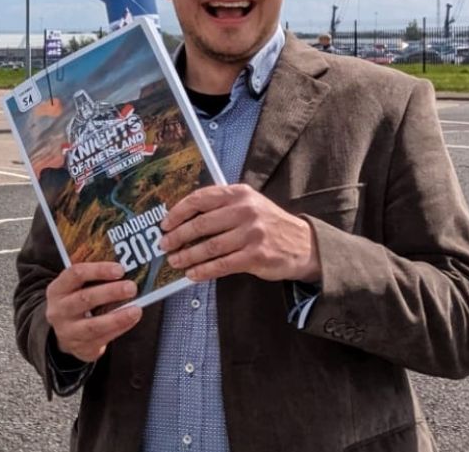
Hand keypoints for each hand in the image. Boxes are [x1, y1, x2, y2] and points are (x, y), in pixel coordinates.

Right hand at [44, 262, 142, 362]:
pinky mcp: (81, 347)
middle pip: (85, 299)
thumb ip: (93, 279)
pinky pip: (102, 338)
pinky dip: (119, 328)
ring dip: (117, 317)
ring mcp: (68, 332)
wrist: (63, 333)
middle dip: (110, 292)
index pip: (76, 274)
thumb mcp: (75, 288)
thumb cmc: (75, 302)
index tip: (119, 269)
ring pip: (93, 325)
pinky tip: (131, 320)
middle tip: (131, 287)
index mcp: (58, 290)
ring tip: (136, 310)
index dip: (98, 270)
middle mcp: (59, 311)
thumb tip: (123, 271)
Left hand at [158, 184, 321, 283]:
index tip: (165, 223)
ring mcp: (252, 233)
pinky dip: (204, 270)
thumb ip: (221, 206)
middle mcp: (245, 210)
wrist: (304, 244)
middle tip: (165, 245)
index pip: (201, 199)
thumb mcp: (249, 205)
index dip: (179, 212)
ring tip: (175, 261)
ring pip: (210, 247)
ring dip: (188, 256)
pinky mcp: (256, 256)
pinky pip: (222, 265)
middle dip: (178, 236)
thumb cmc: (268, 224)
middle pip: (201, 224)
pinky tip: (192, 274)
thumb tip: (183, 219)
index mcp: (239, 194)